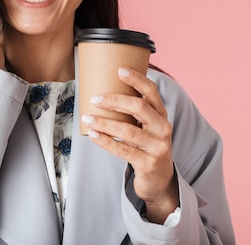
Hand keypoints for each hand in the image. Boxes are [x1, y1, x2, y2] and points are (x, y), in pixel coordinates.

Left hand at [81, 68, 178, 223]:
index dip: (137, 79)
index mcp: (161, 115)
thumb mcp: (146, 127)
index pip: (152, 91)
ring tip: (87, 117)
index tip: (119, 70)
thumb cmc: (146, 147)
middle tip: (95, 98)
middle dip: (115, 100)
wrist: (159, 180)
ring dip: (105, 123)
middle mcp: (163, 128)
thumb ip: (133, 112)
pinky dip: (106, 141)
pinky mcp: (147, 163)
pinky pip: (123, 150)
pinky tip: (93, 135)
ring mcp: (157, 146)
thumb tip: (103, 92)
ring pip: (128, 130)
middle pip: (139, 107)